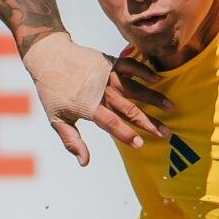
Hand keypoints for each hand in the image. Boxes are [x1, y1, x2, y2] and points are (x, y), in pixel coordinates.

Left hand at [24, 34, 170, 166]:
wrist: (48, 56)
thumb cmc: (52, 91)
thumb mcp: (56, 119)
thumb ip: (71, 141)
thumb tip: (84, 163)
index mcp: (89, 107)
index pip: (112, 124)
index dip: (127, 135)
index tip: (141, 145)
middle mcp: (102, 91)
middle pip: (129, 109)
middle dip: (148, 122)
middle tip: (166, 133)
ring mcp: (107, 75)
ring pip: (135, 89)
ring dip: (154, 98)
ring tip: (171, 107)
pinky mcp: (110, 61)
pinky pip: (131, 66)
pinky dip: (144, 71)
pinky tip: (158, 79)